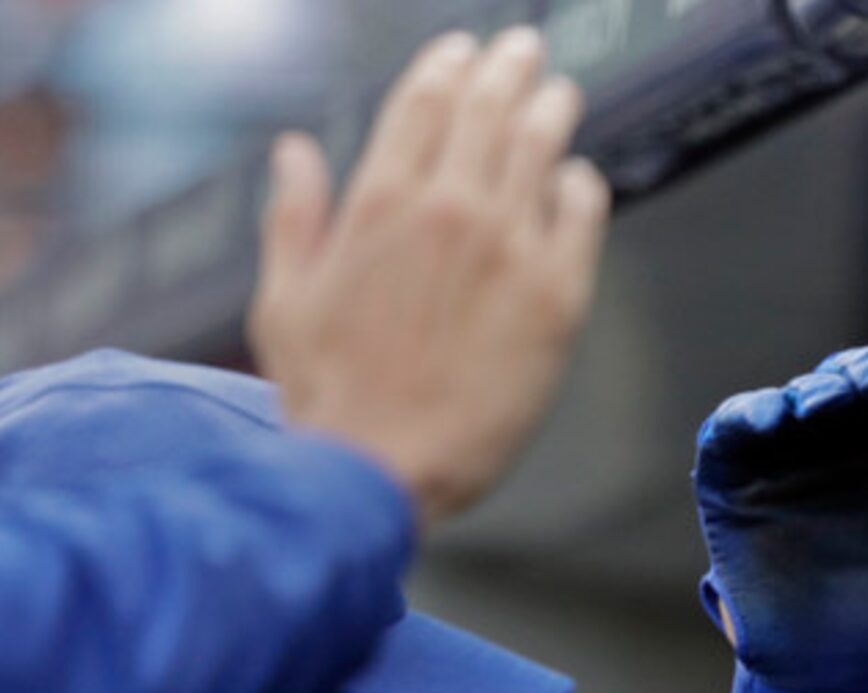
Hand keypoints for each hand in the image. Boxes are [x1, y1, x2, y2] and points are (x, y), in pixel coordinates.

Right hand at [252, 27, 610, 526]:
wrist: (385, 468)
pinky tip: (578, 179)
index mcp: (377, 202)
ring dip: (550, 109)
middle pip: (487, 110)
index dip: (446, 68)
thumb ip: (295, 217)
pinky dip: (581, 184)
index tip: (461, 52)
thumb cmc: (331, 399)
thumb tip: (294, 152)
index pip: (421, 104)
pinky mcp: (558, 295)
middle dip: (507, 69)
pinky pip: (582, 213)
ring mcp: (509, 247)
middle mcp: (449, 210)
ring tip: (559, 92)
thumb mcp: (284, 299)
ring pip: (540, 147)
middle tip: (523, 49)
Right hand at [695, 323, 867, 692]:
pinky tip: (775, 416)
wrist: (852, 681)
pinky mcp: (735, 493)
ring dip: (810, 388)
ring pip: (790, 400)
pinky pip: (730, 437)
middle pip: (844, 382)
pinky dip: (746, 416)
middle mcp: (841, 454)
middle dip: (858, 370)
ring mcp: (786, 470)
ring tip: (831, 399)